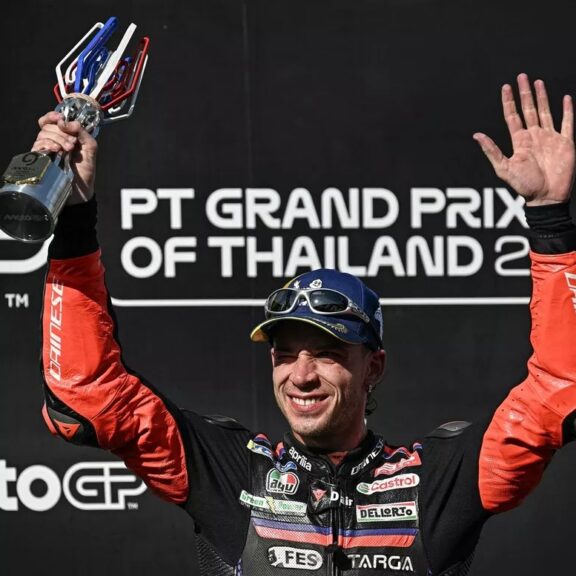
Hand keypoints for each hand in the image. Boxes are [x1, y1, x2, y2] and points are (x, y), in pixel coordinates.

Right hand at [32, 111, 97, 204]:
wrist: (81, 190)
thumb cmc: (85, 170)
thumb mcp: (90, 148)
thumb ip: (82, 132)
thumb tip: (68, 122)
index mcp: (64, 136)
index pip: (51, 120)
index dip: (53, 116)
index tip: (61, 119)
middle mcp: (53, 141)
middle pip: (47, 126)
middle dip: (61, 132)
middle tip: (72, 144)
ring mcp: (46, 150)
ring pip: (43, 134)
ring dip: (57, 139)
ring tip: (68, 150)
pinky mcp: (40, 159)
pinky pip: (37, 145)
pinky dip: (47, 144)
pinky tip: (56, 150)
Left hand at [473, 73, 573, 205]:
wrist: (546, 197)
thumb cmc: (524, 186)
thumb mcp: (504, 168)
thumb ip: (491, 151)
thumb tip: (476, 135)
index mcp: (520, 141)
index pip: (512, 116)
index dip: (509, 102)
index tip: (505, 87)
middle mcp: (534, 137)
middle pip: (528, 110)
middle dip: (525, 93)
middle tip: (521, 76)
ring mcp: (550, 138)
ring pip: (545, 112)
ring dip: (542, 97)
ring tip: (537, 82)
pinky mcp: (565, 143)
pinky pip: (567, 123)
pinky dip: (566, 111)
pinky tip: (564, 99)